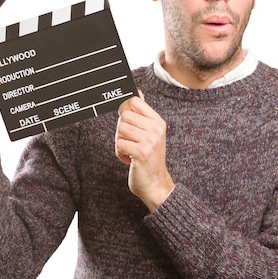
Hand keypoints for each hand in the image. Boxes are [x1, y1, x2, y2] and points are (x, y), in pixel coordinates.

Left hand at [115, 93, 174, 210]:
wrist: (156, 185)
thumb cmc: (150, 160)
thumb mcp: (150, 135)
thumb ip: (142, 114)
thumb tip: (137, 92)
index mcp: (158, 122)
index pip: (135, 102)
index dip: (125, 110)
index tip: (127, 123)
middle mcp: (156, 129)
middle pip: (124, 116)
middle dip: (121, 131)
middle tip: (130, 143)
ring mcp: (149, 140)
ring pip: (120, 129)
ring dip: (120, 143)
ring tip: (130, 151)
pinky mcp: (141, 152)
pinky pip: (119, 144)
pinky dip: (120, 154)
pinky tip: (130, 160)